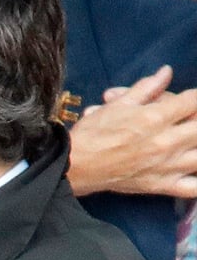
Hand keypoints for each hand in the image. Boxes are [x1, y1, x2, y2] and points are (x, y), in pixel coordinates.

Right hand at [68, 65, 196, 197]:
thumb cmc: (91, 134)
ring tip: (188, 138)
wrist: (75, 166)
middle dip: (196, 117)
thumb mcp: (117, 105)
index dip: (195, 96)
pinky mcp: (162, 185)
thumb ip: (146, 88)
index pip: (193, 100)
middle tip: (187, 116)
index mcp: (154, 118)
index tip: (192, 97)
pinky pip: (193, 188)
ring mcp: (167, 166)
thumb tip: (166, 72)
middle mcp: (166, 142)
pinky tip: (193, 168)